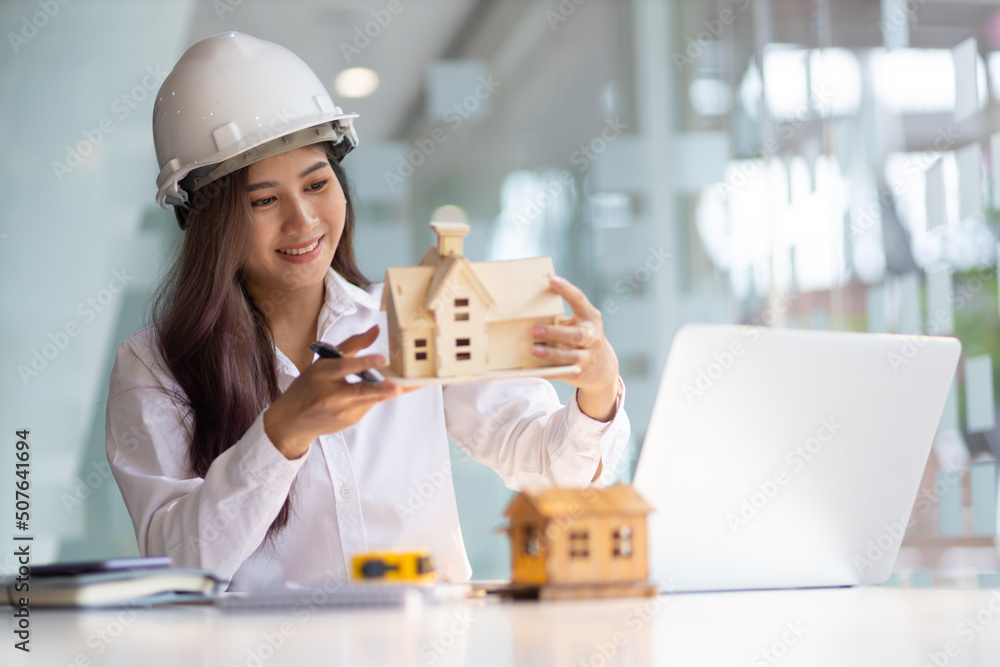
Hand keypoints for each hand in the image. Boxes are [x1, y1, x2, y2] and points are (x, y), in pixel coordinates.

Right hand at [263, 325, 407, 458]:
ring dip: (391, 390)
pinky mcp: (351, 420)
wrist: (292, 421)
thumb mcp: (324, 362)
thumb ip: (352, 345)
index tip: (382, 358)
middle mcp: (332, 395)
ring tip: (417, 382)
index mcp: (322, 374)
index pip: (345, 367)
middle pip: (362, 391)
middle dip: (383, 389)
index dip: (364, 363)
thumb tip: (376, 329)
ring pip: (373, 398)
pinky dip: (379, 394)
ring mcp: (343, 411)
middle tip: (400, 386)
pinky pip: (370, 404)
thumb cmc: (309, 386)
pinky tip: (387, 387)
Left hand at [532, 276, 620, 421]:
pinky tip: (532, 369)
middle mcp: (593, 337)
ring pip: (570, 356)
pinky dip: (547, 371)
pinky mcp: (580, 372)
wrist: (604, 369)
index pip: (580, 301)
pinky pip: (562, 372)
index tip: (551, 280)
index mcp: (590, 318)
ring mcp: (589, 357)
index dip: (566, 290)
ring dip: (551, 353)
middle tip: (534, 329)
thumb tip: (531, 309)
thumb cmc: (584, 340)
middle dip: (555, 332)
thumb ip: (561, 318)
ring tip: (534, 349)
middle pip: (576, 335)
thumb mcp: (580, 324)